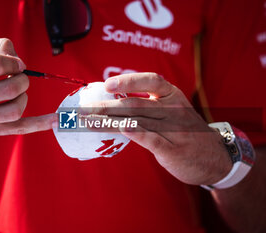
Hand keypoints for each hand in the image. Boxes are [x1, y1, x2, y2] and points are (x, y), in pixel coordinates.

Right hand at [0, 38, 54, 143]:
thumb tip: (18, 60)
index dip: (13, 61)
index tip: (15, 64)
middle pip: (11, 87)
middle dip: (22, 79)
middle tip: (18, 77)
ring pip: (16, 109)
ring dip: (24, 97)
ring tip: (17, 93)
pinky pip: (19, 128)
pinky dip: (39, 124)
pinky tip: (55, 120)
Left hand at [86, 73, 231, 184]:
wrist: (214, 157)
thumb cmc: (184, 130)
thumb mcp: (172, 110)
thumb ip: (148, 104)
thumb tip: (111, 102)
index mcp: (172, 95)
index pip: (151, 80)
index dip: (129, 80)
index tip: (107, 85)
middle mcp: (173, 109)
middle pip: (135, 104)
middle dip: (106, 106)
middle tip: (83, 109)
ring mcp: (174, 129)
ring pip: (136, 121)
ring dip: (108, 122)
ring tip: (87, 122)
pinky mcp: (173, 149)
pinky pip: (150, 139)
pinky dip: (134, 133)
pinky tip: (119, 129)